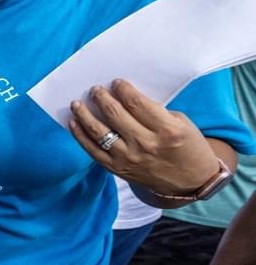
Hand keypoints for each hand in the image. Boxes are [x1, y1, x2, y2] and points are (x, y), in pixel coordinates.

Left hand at [69, 79, 221, 195]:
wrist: (190, 181)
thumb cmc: (188, 146)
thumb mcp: (181, 124)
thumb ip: (155, 111)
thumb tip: (126, 98)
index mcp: (166, 130)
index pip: (137, 104)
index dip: (123, 90)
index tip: (116, 82)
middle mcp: (145, 144)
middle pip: (115, 115)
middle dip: (102, 98)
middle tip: (95, 89)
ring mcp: (129, 158)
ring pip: (99, 132)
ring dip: (84, 115)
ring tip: (77, 104)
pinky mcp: (117, 169)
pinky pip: (93, 151)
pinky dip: (80, 136)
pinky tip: (74, 123)